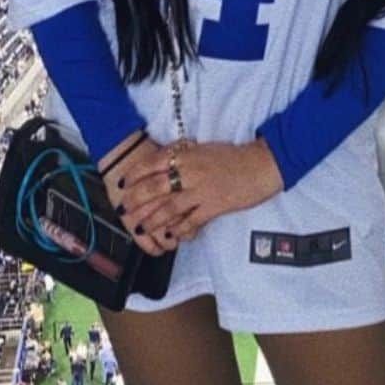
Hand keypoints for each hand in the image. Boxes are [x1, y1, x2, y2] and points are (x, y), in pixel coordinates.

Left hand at [99, 131, 284, 258]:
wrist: (261, 164)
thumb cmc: (234, 156)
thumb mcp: (203, 149)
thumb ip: (183, 155)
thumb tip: (163, 161)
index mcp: (186, 155)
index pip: (151, 164)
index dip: (133, 175)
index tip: (122, 184)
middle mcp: (190, 172)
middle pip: (154, 188)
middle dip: (135, 201)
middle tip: (124, 210)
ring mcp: (202, 190)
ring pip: (169, 208)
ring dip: (152, 220)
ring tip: (140, 228)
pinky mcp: (214, 206)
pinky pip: (191, 221)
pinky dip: (179, 229)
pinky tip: (171, 236)